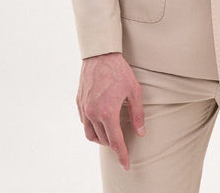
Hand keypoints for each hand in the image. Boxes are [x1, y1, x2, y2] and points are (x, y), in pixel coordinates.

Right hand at [76, 51, 144, 171]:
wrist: (100, 54)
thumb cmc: (119, 71)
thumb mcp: (134, 91)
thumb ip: (137, 114)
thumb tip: (140, 132)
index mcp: (107, 113)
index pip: (115, 142)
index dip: (122, 155)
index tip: (126, 165)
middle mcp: (93, 113)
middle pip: (103, 140)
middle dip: (113, 145)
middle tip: (122, 143)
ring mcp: (84, 108)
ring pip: (90, 134)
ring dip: (101, 138)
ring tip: (111, 134)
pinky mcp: (79, 102)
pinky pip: (84, 122)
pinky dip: (92, 127)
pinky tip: (100, 121)